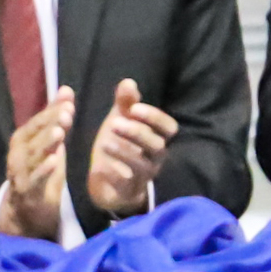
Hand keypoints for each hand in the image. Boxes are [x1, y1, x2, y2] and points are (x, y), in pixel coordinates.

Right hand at [3, 86, 74, 238]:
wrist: (29, 209)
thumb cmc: (42, 170)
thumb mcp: (53, 142)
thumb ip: (57, 117)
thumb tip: (65, 89)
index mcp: (24, 140)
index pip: (37, 122)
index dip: (51, 111)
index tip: (68, 102)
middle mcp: (18, 153)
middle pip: (33, 136)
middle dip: (49, 124)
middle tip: (66, 113)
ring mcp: (20, 173)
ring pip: (33, 156)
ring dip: (46, 144)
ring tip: (60, 132)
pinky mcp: (27, 191)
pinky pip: (35, 179)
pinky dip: (43, 170)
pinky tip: (55, 161)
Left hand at [85, 78, 176, 218]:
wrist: (107, 183)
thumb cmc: (118, 147)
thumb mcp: (120, 122)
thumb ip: (125, 103)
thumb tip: (128, 81)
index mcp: (157, 139)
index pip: (169, 128)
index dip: (154, 117)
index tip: (133, 109)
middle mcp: (155, 158)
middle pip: (158, 145)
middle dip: (137, 133)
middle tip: (114, 124)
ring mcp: (143, 175)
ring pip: (143, 164)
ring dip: (125, 152)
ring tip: (104, 141)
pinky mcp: (128, 190)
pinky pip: (127, 183)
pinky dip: (115, 174)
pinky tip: (101, 166)